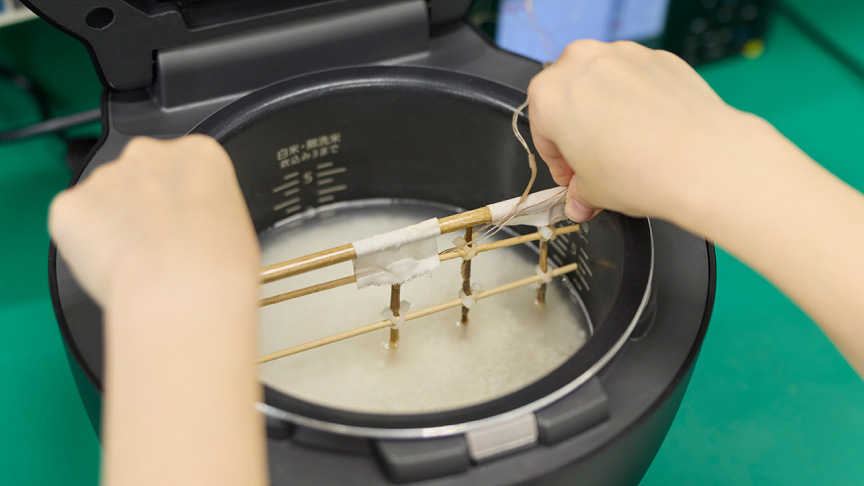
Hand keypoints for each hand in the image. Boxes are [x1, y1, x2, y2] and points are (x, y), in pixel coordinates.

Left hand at [49, 135, 258, 307]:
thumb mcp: (234, 225)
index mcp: (197, 154)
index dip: (182, 201)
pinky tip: (112, 266)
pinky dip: (85, 246)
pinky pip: (73, 224)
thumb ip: (205, 210)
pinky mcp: (71, 204)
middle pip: (140, 176)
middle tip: (159, 247)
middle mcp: (149, 154)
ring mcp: (106, 177)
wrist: (181, 292)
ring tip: (138, 264)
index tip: (184, 223)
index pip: (184, 167)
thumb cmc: (217, 266)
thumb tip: (192, 226)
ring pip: (104, 200)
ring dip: (114, 226)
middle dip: (143, 206)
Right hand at [527, 39, 765, 221]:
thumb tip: (582, 200)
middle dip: (580, 131)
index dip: (558, 160)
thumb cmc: (641, 170)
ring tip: (628, 149)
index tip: (572, 177)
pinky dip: (640, 101)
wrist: (702, 160)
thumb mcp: (592, 193)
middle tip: (597, 163)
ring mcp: (624, 55)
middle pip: (571, 99)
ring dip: (609, 112)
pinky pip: (639, 80)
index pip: (542, 131)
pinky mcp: (660, 58)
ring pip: (605, 85)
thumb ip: (579, 192)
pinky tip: (652, 132)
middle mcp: (583, 63)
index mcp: (550, 94)